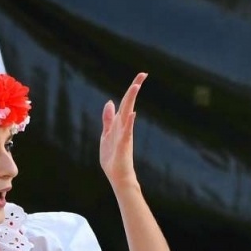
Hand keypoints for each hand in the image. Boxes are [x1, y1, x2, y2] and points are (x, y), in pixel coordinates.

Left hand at [98, 73, 146, 190]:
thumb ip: (108, 119)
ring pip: (128, 113)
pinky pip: (126, 131)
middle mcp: (124, 126)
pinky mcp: (123, 145)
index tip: (141, 76)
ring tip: (136, 86)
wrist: (118, 177)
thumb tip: (110, 102)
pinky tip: (132, 113)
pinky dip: (129, 122)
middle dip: (134, 87)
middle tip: (143, 73)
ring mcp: (125, 135)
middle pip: (128, 103)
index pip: (125, 102)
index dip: (131, 89)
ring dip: (131, 100)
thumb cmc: (113, 158)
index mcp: (119, 123)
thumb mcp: (106, 134)